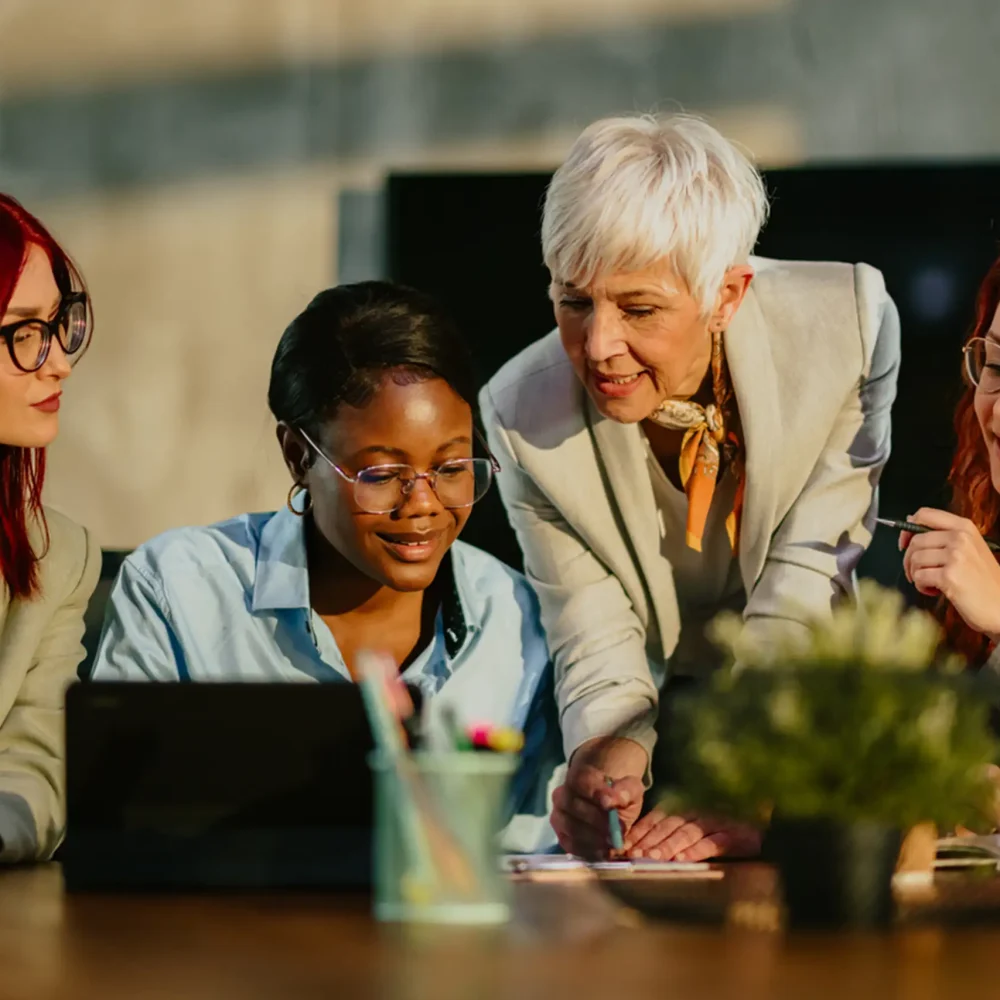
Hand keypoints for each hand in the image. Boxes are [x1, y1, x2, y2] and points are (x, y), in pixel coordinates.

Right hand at [550, 737, 646, 858]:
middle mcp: (562, 795)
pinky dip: (588, 850)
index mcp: (578, 776)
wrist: (608, 809)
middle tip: (617, 832)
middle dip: (597, 821)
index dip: (594, 793)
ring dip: (593, 838)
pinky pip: (570, 844)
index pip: (581, 781)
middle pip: (574, 806)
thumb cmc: (618, 796)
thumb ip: (626, 791)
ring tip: (613, 844)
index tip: (610, 804)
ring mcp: (559, 816)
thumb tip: (617, 799)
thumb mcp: (629, 789)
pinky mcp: (562, 836)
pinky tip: (604, 852)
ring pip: (570, 827)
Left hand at [622, 810, 761, 861]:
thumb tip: (641, 847)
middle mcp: (699, 811)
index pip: (658, 818)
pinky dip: (696, 850)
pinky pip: (712, 842)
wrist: (765, 822)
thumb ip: (673, 831)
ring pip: (687, 832)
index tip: (626, 845)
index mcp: (687, 808)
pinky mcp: (736, 835)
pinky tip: (682, 860)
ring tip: (653, 859)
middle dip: (650, 841)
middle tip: (635, 855)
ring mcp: (717, 821)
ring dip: (668, 846)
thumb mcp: (698, 825)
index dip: (642, 831)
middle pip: (669, 826)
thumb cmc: (728, 826)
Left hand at [901, 507, 999, 641]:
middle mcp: (961, 538)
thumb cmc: (983, 581)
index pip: (925, 514)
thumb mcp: (970, 549)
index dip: (907, 528)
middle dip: (909, 560)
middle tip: (918, 572)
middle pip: (915, 541)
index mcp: (965, 527)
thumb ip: (944, 536)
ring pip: (915, 559)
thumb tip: (911, 525)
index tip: (904, 542)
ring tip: (931, 583)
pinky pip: (919, 577)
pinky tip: (935, 591)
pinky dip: (922, 587)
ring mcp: (956, 556)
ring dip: (916, 575)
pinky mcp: (949, 576)